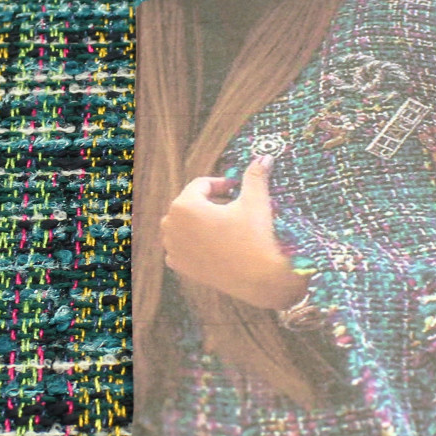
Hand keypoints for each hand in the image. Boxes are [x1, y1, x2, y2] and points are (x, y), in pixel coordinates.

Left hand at [159, 155, 309, 310]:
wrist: (261, 279)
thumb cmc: (256, 237)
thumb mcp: (255, 201)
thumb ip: (255, 175)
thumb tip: (264, 156)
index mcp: (184, 205)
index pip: (201, 185)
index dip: (222, 184)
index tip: (238, 188)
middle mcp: (171, 226)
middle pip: (190, 203)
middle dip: (211, 202)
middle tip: (235, 206)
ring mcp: (173, 248)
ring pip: (184, 224)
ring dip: (201, 220)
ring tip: (226, 224)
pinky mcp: (179, 266)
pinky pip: (182, 245)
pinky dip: (194, 241)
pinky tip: (215, 243)